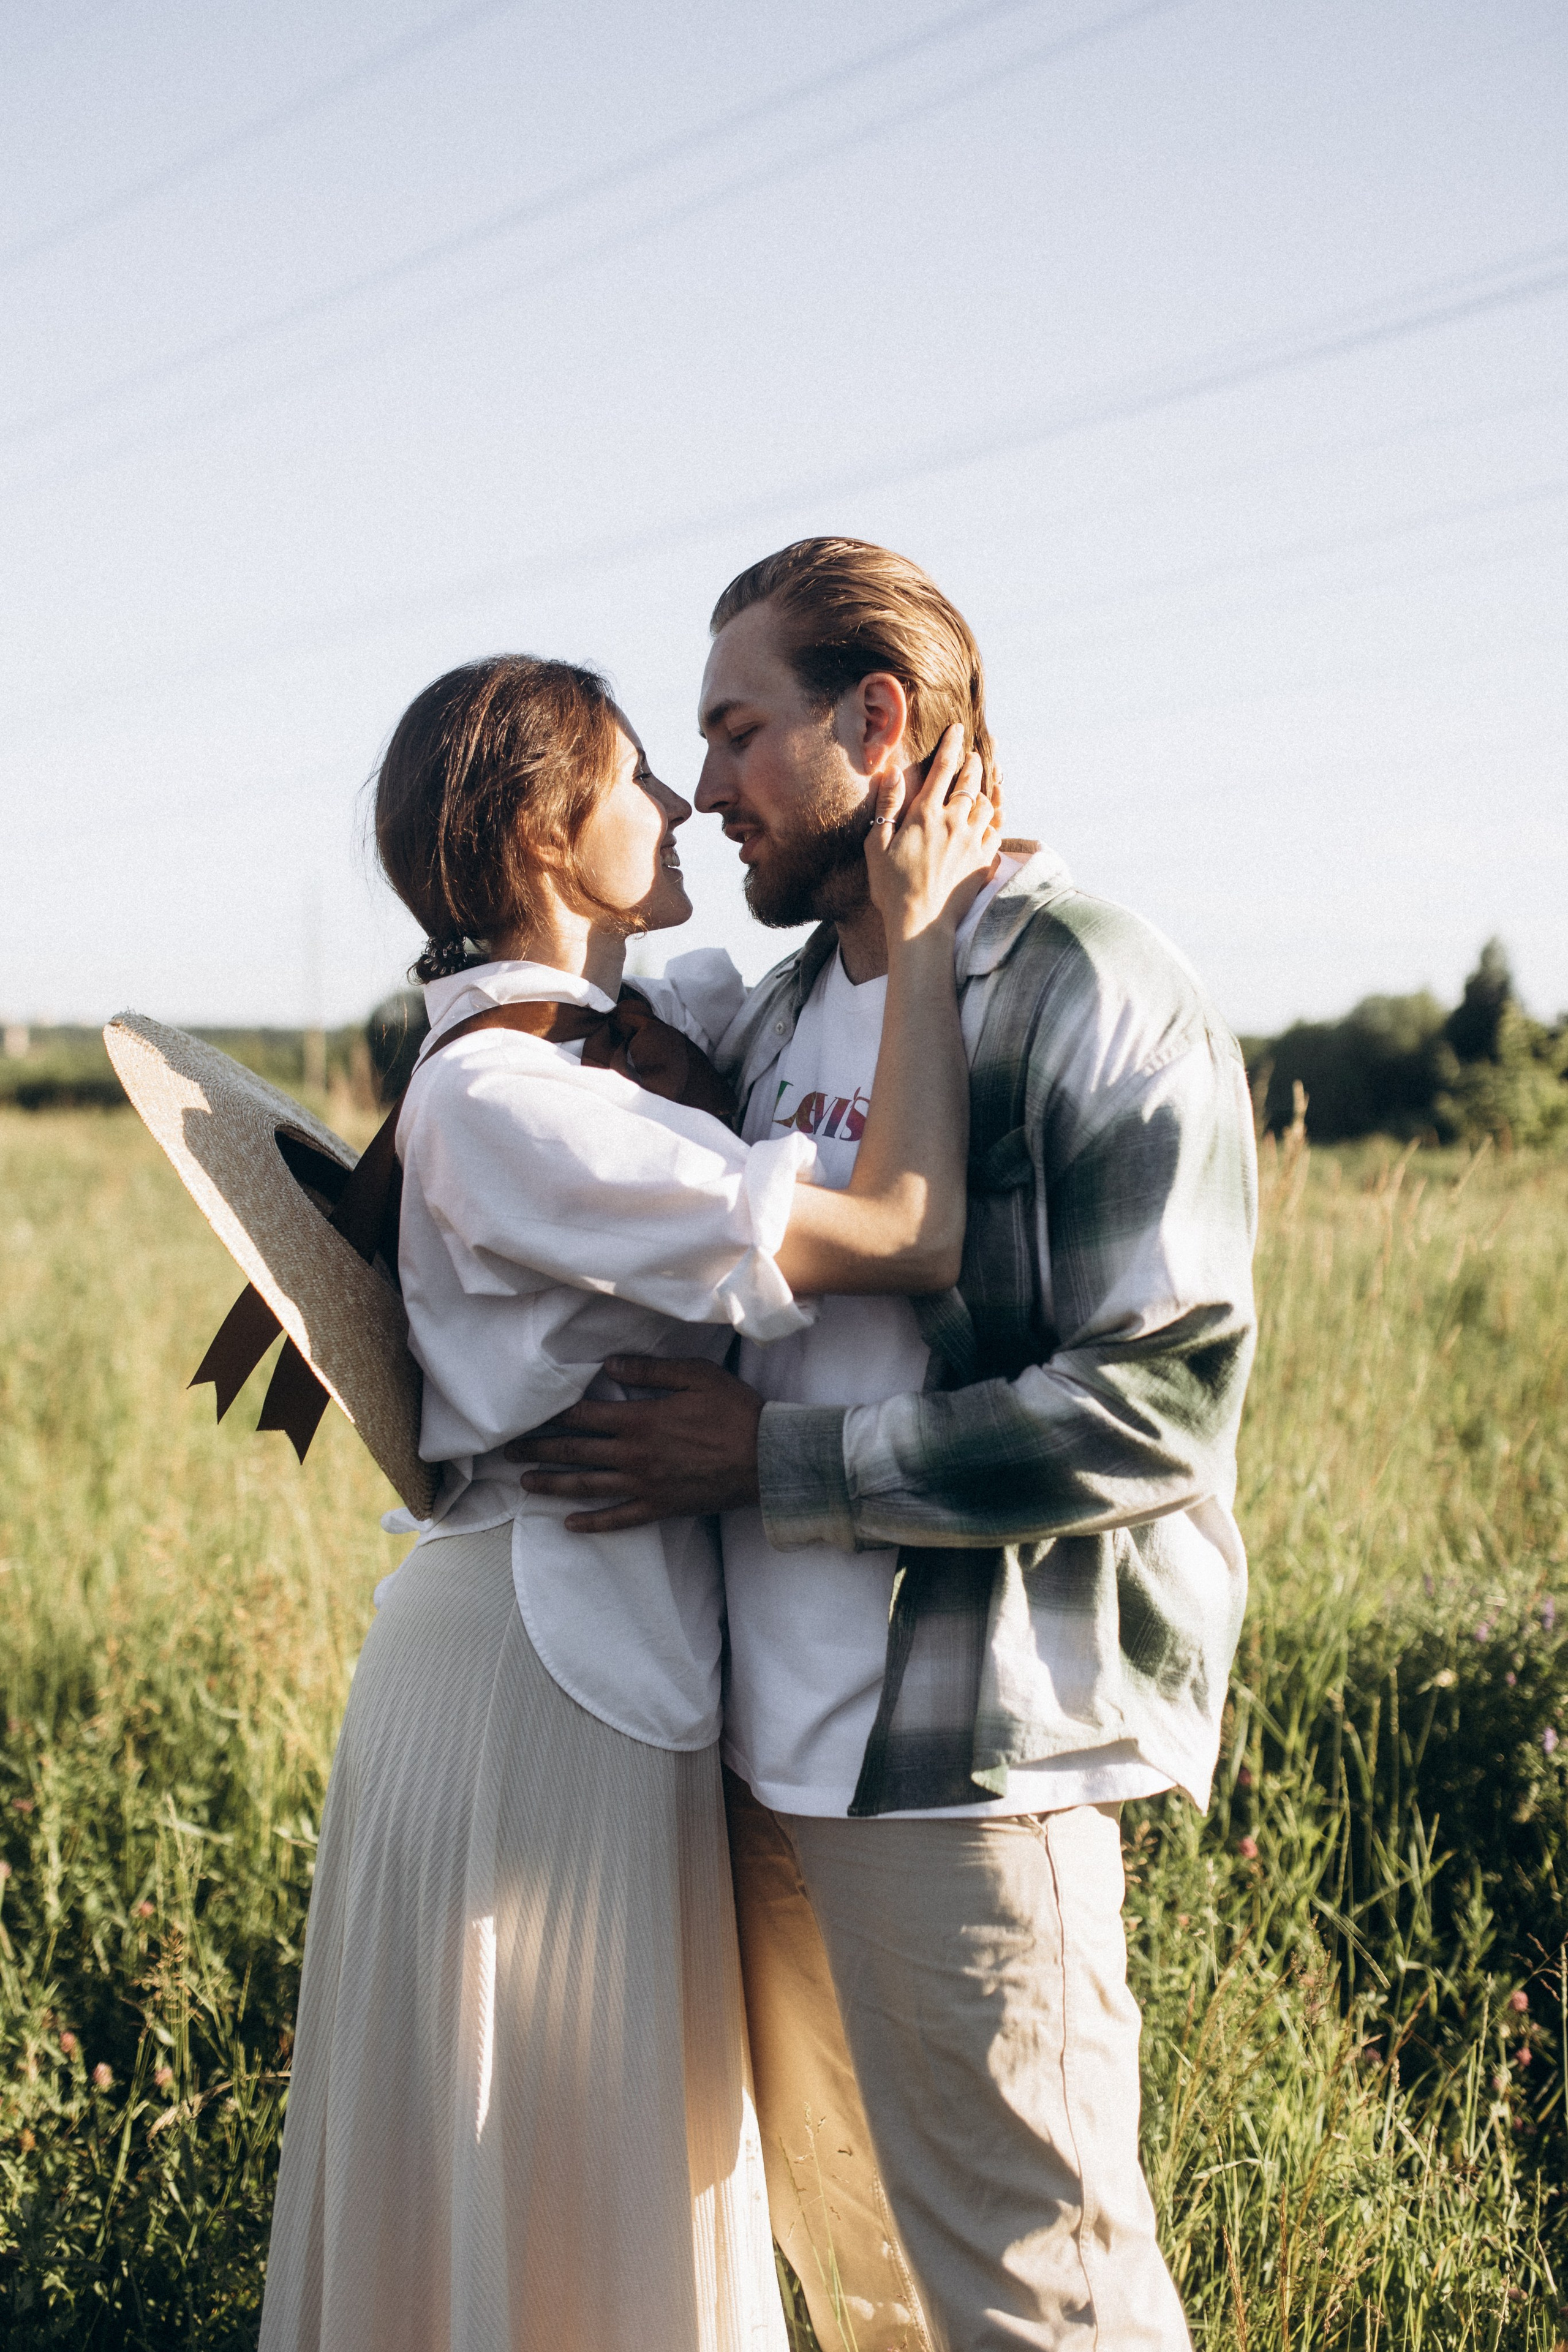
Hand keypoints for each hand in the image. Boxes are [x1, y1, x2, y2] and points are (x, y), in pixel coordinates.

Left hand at [503, 1356, 763, 1531]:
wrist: (767, 1458)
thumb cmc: (735, 1411)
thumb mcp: (696, 1375)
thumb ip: (651, 1369)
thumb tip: (611, 1363)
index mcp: (640, 1419)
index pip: (583, 1415)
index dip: (551, 1415)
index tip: (525, 1415)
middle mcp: (634, 1454)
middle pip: (575, 1452)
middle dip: (538, 1450)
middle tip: (506, 1451)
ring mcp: (644, 1485)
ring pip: (587, 1486)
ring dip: (552, 1484)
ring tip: (525, 1482)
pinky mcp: (660, 1507)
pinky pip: (618, 1518)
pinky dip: (591, 1523)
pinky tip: (569, 1523)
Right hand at [864, 723, 1001, 945]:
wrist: (921, 924)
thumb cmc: (891, 887)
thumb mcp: (878, 845)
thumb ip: (887, 806)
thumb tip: (891, 772)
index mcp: (925, 814)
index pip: (943, 768)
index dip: (951, 745)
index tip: (958, 729)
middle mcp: (954, 822)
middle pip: (971, 781)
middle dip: (974, 763)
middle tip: (975, 756)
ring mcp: (972, 841)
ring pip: (988, 805)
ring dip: (986, 791)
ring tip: (984, 786)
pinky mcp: (984, 860)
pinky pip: (997, 831)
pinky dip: (996, 820)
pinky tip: (992, 818)